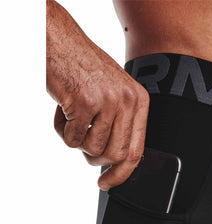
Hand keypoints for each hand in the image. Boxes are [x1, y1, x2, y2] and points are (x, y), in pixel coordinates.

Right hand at [46, 0, 149, 189]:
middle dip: (96, 160)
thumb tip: (116, 160)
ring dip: (77, 141)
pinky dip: (63, 131)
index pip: (137, 150)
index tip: (108, 183)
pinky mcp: (85, 102)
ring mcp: (108, 102)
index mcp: (139, 101)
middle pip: (115, 155)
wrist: (58, 39)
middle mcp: (128, 101)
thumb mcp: (114, 94)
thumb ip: (120, 123)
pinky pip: (74, 138)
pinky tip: (62, 110)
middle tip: (83, 145)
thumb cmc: (84, 68)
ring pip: (93, 149)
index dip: (122, 173)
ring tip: (72, 118)